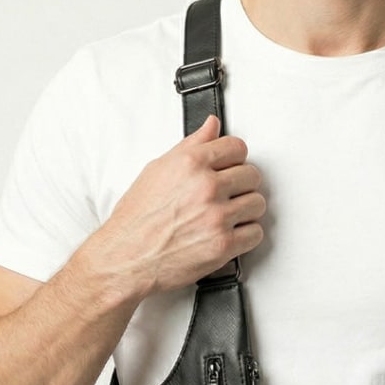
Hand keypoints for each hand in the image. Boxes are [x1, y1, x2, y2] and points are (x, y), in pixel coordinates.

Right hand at [81, 113, 266, 299]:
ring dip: (247, 211)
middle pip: (252, 176)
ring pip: (257, 204)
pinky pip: (255, 233)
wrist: (127, 258)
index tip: (231, 167)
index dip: (235, 159)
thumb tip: (212, 126)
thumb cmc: (136, 219)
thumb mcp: (158, 170)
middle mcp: (206, 187)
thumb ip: (190, 146)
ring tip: (229, 216)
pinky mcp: (224, 245)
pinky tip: (231, 234)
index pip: (237, 147)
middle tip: (229, 195)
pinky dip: (246, 235)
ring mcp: (217, 216)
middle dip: (242, 185)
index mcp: (190, 163)